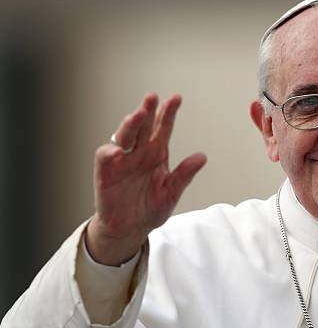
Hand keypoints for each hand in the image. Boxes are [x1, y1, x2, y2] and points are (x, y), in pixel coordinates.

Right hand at [86, 94, 206, 265]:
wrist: (130, 229)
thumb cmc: (149, 209)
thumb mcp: (171, 192)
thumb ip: (184, 174)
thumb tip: (202, 157)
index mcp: (157, 153)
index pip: (163, 128)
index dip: (168, 113)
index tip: (176, 98)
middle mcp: (139, 152)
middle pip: (144, 126)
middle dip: (148, 111)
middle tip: (153, 97)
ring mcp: (122, 160)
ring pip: (125, 136)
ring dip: (130, 125)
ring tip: (137, 115)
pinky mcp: (106, 172)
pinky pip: (105, 158)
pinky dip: (110, 152)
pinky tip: (117, 151)